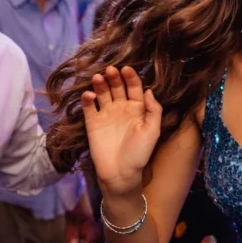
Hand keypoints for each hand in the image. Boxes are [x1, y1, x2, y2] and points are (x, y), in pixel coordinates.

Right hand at [82, 66, 162, 196]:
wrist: (120, 173)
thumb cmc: (140, 153)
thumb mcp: (152, 131)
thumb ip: (153, 110)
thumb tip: (149, 90)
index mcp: (138, 108)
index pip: (134, 87)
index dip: (131, 77)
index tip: (126, 69)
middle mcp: (122, 108)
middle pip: (117, 86)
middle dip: (114, 77)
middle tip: (110, 70)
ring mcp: (106, 114)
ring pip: (102, 93)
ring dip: (100, 84)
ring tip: (98, 78)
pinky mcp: (92, 122)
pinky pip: (89, 106)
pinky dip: (88, 98)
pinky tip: (90, 95)